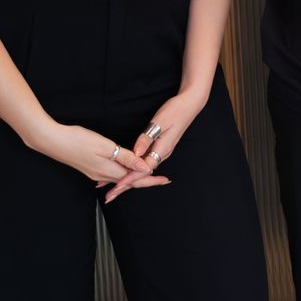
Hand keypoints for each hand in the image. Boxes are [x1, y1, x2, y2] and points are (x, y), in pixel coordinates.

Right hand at [27, 120, 162, 191]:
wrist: (51, 140)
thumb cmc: (77, 140)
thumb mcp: (106, 147)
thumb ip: (126, 157)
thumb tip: (145, 167)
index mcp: (108, 171)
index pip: (135, 180)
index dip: (151, 179)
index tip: (165, 180)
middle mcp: (102, 175)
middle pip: (129, 181)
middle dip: (146, 180)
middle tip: (162, 178)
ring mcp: (94, 172)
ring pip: (120, 177)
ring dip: (134, 177)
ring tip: (148, 174)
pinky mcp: (89, 167)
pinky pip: (111, 174)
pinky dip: (122, 173)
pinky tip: (124, 171)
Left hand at [103, 88, 207, 203]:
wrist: (191, 104)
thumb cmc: (176, 110)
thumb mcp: (159, 122)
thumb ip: (147, 138)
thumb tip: (135, 153)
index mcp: (163, 149)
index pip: (143, 169)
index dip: (129, 178)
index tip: (117, 186)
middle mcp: (163, 153)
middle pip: (142, 174)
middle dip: (126, 185)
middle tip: (110, 196)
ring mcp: (162, 151)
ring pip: (143, 169)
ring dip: (128, 179)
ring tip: (113, 187)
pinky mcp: (160, 148)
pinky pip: (145, 162)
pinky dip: (134, 169)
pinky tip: (126, 171)